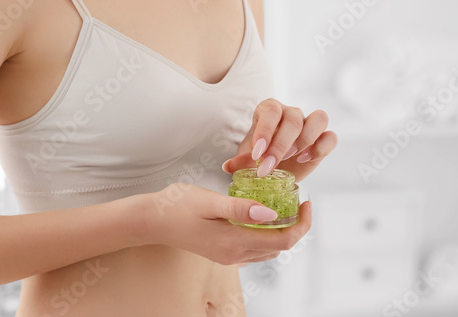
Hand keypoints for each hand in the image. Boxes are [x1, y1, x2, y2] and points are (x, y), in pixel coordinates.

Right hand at [132, 183, 312, 265]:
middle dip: (296, 226)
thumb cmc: (176, 205)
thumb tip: (271, 214)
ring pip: (268, 249)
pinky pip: (254, 248)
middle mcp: (234, 254)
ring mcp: (228, 256)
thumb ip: (240, 208)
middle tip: (298, 202)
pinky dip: (266, 235)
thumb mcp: (209, 201)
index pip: (283, 240)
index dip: (301, 224)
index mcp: (233, 242)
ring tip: (285, 207)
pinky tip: (262, 217)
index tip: (306, 202)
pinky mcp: (222, 252)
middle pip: (280, 247)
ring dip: (282, 232)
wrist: (151, 221)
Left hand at [221, 99, 337, 180]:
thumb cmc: (259, 156)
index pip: (272, 111)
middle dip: (281, 145)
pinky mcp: (323, 139)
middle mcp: (290, 112)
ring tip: (291, 158)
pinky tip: (305, 159)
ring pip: (319, 118)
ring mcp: (309, 123)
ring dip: (305, 140)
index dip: (266, 131)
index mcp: (269, 109)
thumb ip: (241, 160)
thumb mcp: (248, 158)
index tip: (258, 154)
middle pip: (294, 119)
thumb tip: (228, 166)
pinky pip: (331, 136)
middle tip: (270, 166)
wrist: (274, 168)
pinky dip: (321, 147)